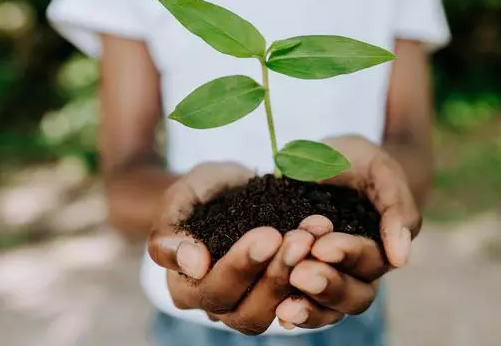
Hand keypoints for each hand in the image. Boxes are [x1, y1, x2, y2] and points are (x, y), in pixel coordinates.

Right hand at [148, 163, 317, 334]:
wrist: (229, 188)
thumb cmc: (201, 192)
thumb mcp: (182, 197)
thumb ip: (172, 230)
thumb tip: (193, 264)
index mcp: (184, 286)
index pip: (212, 290)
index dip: (241, 266)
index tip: (268, 234)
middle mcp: (217, 305)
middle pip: (245, 312)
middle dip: (275, 275)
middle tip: (299, 239)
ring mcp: (249, 305)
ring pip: (274, 312)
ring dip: (297, 278)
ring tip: (312, 242)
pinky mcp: (280, 296)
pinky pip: (300, 302)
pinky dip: (316, 279)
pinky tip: (328, 248)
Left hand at [276, 136, 422, 328]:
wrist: (323, 159)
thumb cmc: (356, 161)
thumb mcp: (379, 169)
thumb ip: (395, 206)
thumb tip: (401, 259)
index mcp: (382, 245)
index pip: (372, 261)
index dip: (349, 255)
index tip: (322, 245)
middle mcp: (360, 269)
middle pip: (355, 295)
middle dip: (328, 284)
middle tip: (301, 273)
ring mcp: (332, 277)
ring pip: (331, 310)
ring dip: (310, 307)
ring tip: (285, 302)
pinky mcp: (303, 279)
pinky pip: (305, 307)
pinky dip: (295, 312)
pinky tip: (278, 311)